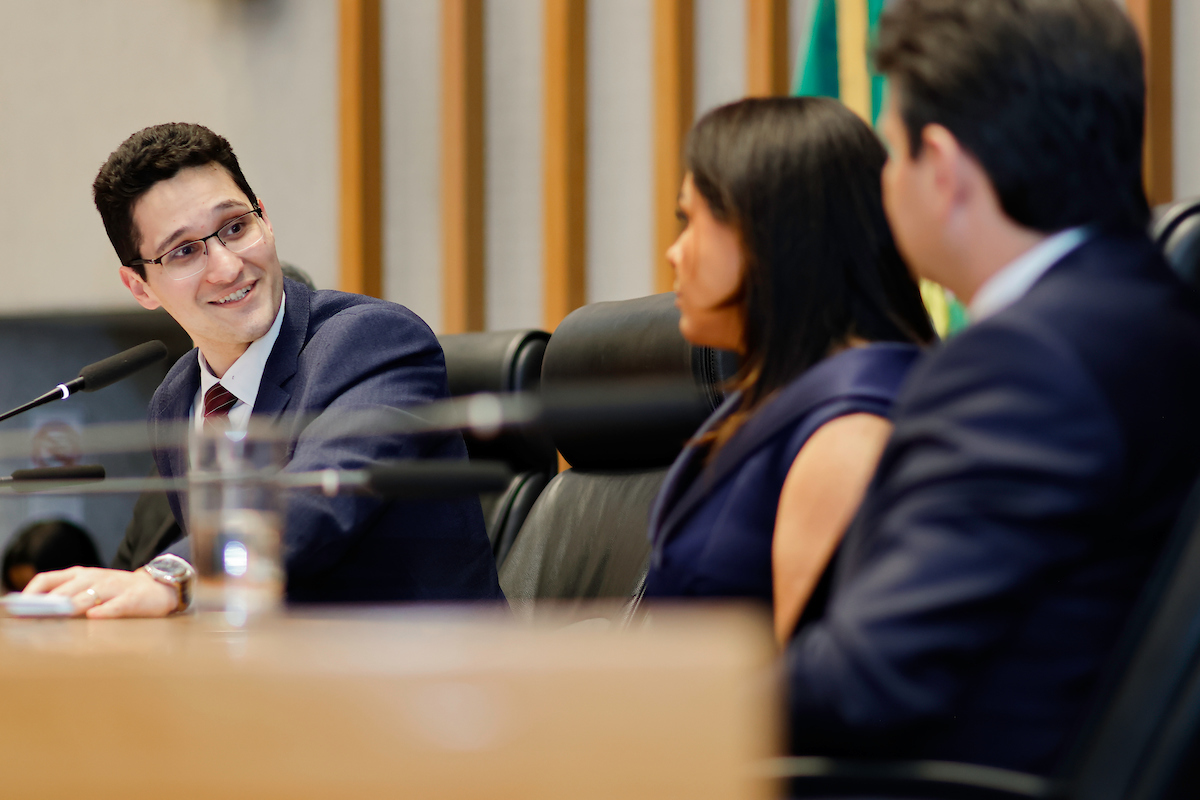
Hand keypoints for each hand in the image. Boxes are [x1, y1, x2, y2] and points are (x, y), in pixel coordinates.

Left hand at [22, 566, 177, 618]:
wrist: (159, 586)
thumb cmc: (117, 590)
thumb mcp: (90, 587)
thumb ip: (65, 596)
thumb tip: (34, 613)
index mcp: (80, 574)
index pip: (47, 579)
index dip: (30, 593)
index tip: (17, 609)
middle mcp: (94, 578)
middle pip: (65, 590)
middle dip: (48, 605)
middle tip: (34, 619)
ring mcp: (114, 587)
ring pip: (88, 596)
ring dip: (72, 607)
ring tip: (58, 616)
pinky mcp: (132, 598)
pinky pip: (116, 605)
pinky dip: (105, 611)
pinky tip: (94, 617)